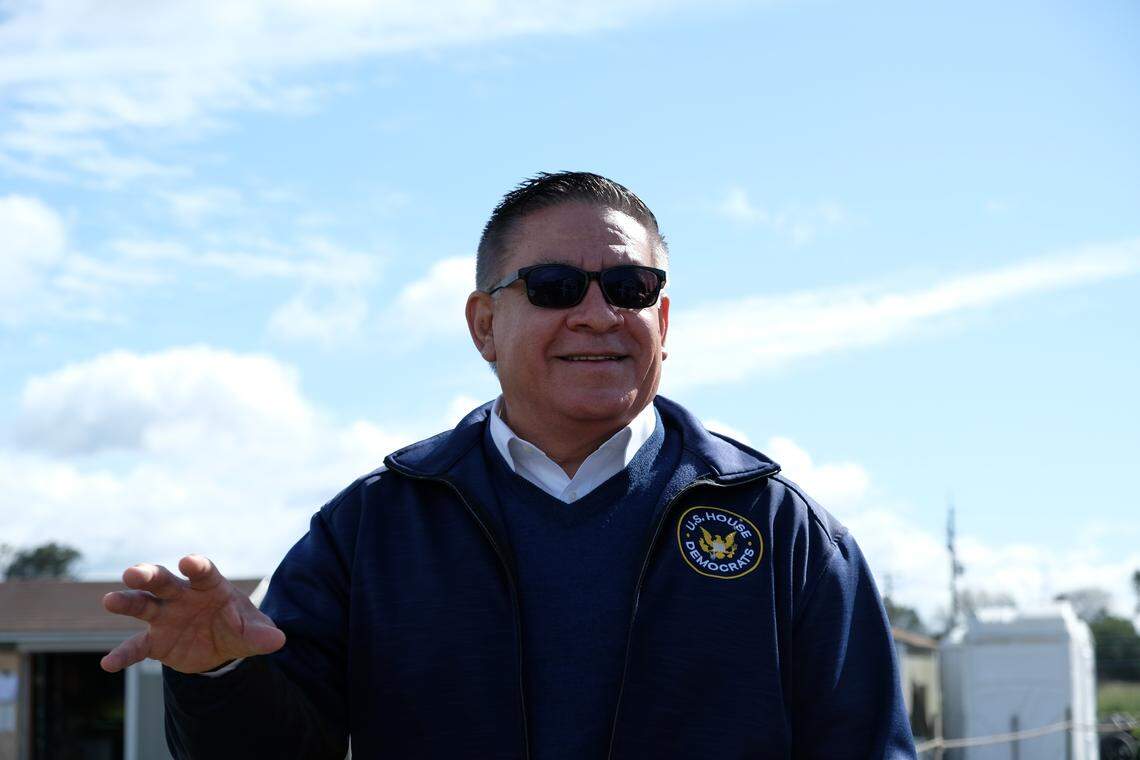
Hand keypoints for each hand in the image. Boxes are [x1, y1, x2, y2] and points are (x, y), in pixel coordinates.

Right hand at [100, 554, 284, 673]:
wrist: (222, 647)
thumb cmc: (239, 627)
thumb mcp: (254, 633)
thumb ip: (263, 635)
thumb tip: (278, 640)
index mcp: (209, 586)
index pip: (203, 572)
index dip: (196, 566)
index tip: (188, 562)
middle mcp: (182, 595)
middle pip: (163, 581)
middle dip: (148, 575)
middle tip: (133, 573)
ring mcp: (165, 616)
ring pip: (143, 604)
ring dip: (127, 602)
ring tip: (110, 600)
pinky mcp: (155, 640)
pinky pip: (136, 646)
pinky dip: (123, 654)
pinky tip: (109, 664)